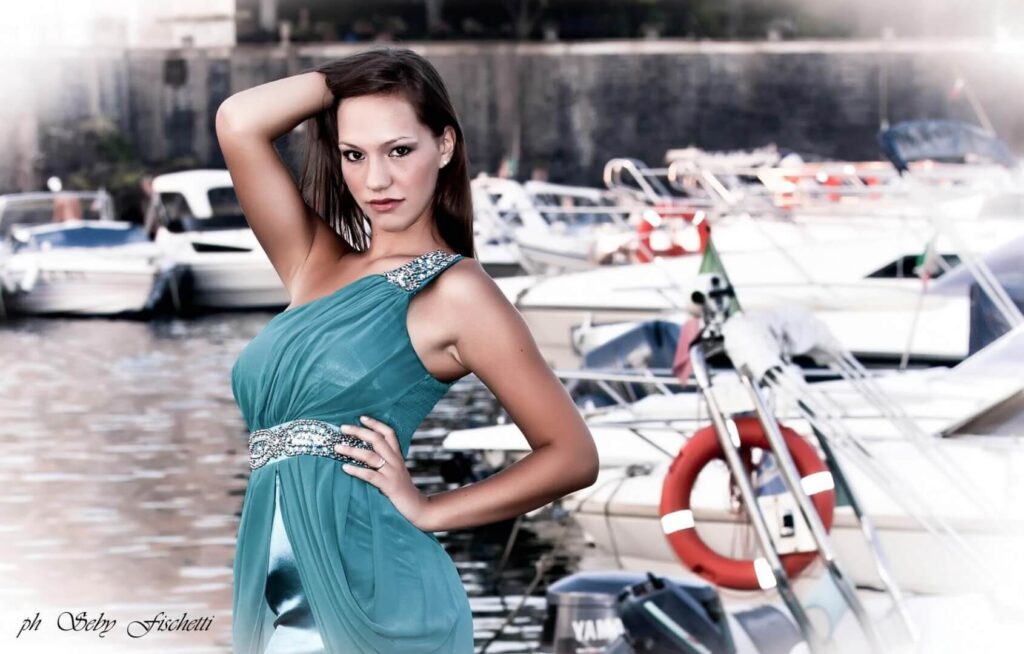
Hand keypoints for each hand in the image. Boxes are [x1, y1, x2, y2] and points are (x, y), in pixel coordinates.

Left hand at [335, 415, 432, 530]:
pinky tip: (345, 467)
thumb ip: (385, 461)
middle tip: (343, 428)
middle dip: (359, 431)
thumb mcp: (395, 471)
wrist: (417, 507)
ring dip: (352, 449)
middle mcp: (395, 461)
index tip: (361, 417)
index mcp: (397, 456)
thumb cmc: (402, 490)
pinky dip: (356, 470)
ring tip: (337, 447)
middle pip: (377, 439)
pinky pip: (370, 475)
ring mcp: (392, 473)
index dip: (375, 424)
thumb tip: (364, 453)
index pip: (389, 433)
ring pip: (371, 456)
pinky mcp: (388, 486)